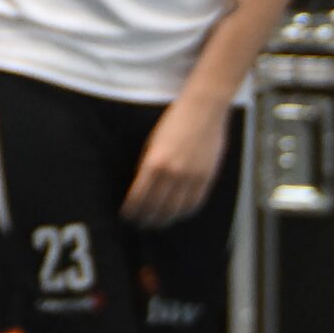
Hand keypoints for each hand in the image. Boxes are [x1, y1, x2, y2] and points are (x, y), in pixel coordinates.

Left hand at [121, 96, 231, 227]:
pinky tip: (178, 213)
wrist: (204, 109)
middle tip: (141, 224)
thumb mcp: (153, 141)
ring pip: (176, 209)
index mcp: (155, 162)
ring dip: (165, 219)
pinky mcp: (206, 177)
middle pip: (157, 207)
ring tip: (159, 222)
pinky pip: (194, 203)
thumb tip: (142, 186)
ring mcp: (191, 177)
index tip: (127, 215)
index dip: (132, 210)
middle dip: (147, 218)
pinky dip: (184, 212)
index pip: (139, 196)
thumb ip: (147, 164)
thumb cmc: (175, 120)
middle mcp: (173, 173)